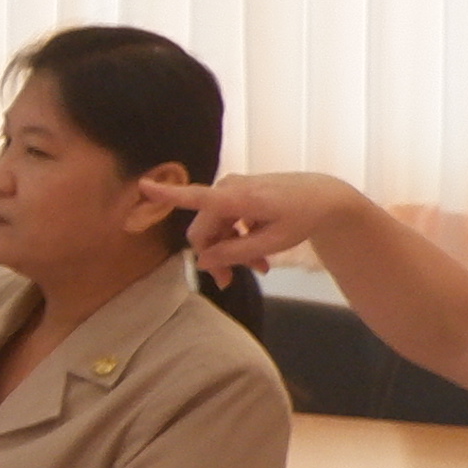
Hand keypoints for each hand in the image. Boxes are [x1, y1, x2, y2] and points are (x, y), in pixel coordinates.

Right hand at [178, 169, 362, 284]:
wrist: (325, 197)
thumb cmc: (302, 218)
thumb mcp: (274, 242)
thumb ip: (236, 252)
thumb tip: (201, 262)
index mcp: (238, 198)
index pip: (197, 197)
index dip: (168, 195)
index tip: (143, 186)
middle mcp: (228, 188)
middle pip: (203, 228)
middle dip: (214, 255)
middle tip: (230, 281)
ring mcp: (231, 189)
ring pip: (214, 227)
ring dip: (230, 250)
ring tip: (259, 268)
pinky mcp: (236, 193)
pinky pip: (225, 220)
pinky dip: (237, 238)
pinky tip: (258, 255)